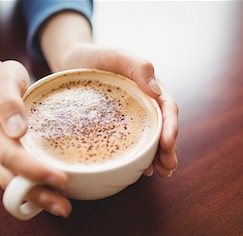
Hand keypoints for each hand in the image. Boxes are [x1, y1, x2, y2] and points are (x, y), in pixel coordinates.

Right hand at [0, 60, 70, 217]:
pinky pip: (17, 180)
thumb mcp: (5, 77)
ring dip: (36, 199)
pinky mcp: (4, 160)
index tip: (60, 179)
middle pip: (10, 177)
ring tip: (63, 208)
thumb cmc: (2, 78)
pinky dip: (34, 191)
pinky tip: (54, 196)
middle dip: (37, 194)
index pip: (8, 154)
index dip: (32, 170)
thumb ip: (8, 100)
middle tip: (65, 207)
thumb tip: (17, 130)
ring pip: (12, 184)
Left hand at [58, 44, 178, 176]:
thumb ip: (137, 67)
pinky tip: (141, 170)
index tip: (168, 143)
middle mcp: (145, 104)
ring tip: (161, 173)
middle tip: (168, 168)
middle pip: (162, 128)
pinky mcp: (118, 127)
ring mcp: (132, 117)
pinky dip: (140, 157)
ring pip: (150, 139)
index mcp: (149, 88)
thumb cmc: (94, 57)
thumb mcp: (115, 56)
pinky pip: (132, 143)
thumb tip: (157, 92)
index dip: (171, 127)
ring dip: (158, 157)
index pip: (167, 109)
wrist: (71, 62)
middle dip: (168, 149)